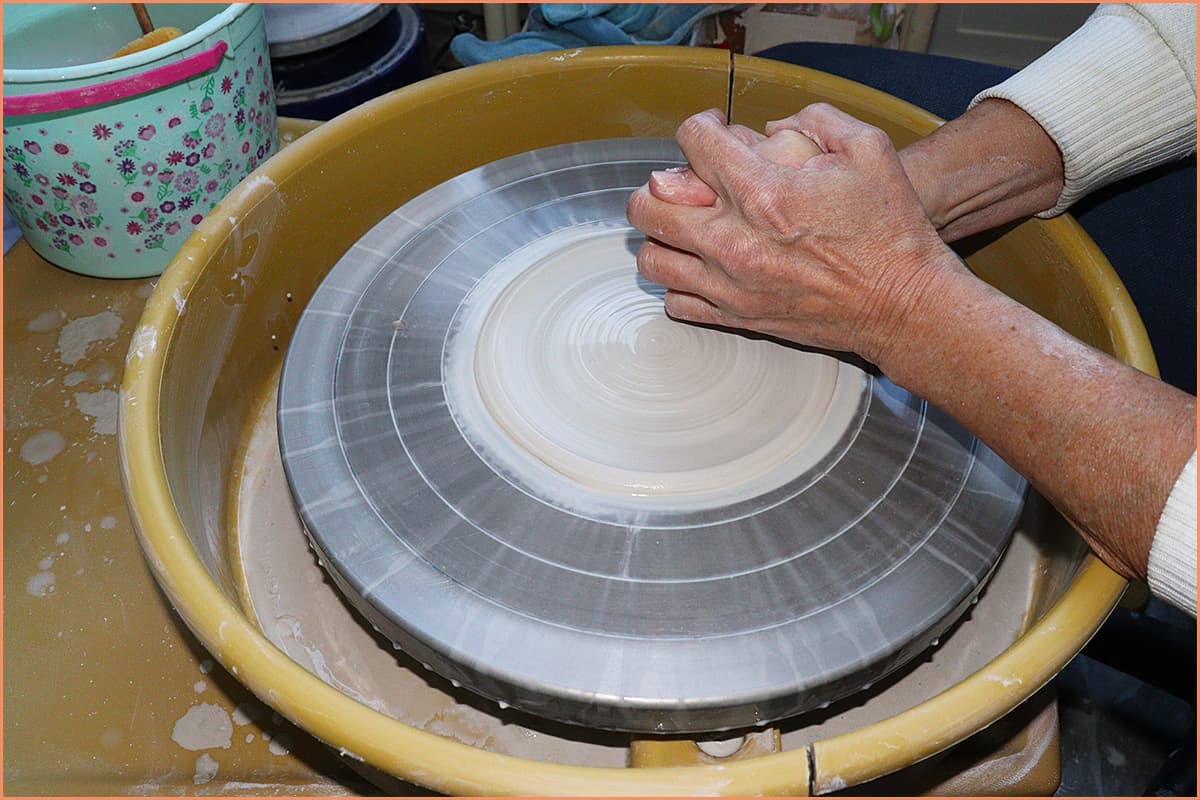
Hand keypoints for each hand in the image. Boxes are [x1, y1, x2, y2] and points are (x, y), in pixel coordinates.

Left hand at [626, 104, 964, 363]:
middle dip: (660, 183)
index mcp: (764, 192)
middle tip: (686, 183)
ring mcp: (731, 285)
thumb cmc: (889, 230)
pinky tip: (702, 267)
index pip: (692, 141)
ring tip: (687, 227)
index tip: (716, 132)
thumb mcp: (867, 148)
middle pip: (647, 204)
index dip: (702, 126)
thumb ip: (814, 120)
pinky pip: (675, 302)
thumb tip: (770, 129)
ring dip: (662, 235)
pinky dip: (679, 283)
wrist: (903, 304)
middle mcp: (735, 241)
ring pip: (651, 257)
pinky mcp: (737, 318)